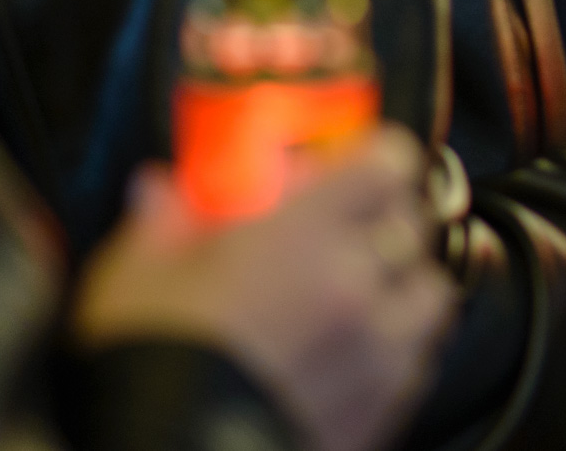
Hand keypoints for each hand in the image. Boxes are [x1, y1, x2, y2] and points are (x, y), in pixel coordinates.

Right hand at [75, 126, 456, 450]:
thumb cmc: (149, 370)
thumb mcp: (134, 281)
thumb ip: (161, 223)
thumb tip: (158, 189)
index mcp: (304, 235)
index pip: (388, 164)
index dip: (375, 158)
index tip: (351, 165)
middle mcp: (357, 285)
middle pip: (415, 224)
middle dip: (387, 216)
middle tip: (348, 228)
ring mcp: (380, 349)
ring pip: (431, 291)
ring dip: (404, 283)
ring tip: (362, 293)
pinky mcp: (387, 406)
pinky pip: (421, 359)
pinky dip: (401, 347)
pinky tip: (357, 353)